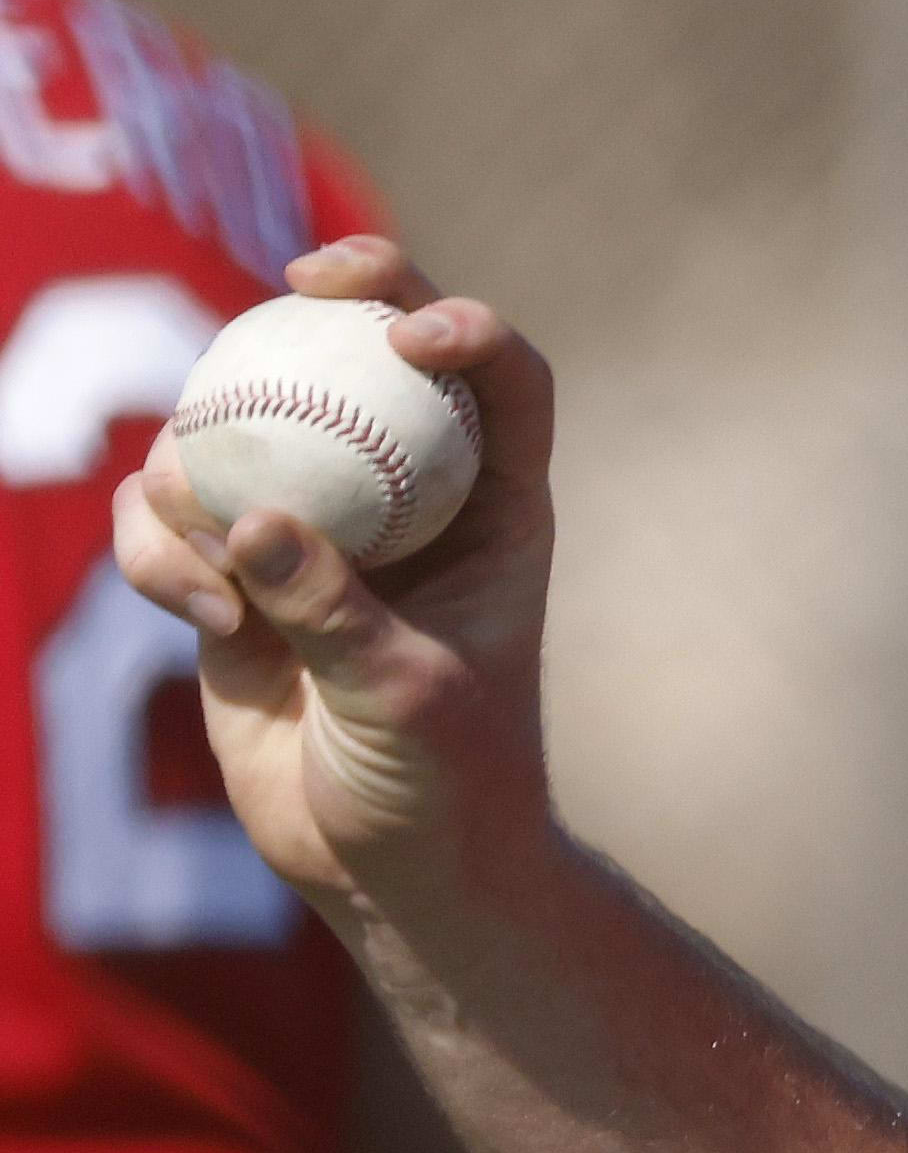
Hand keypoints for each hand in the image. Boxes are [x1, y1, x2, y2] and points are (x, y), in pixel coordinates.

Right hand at [110, 236, 560, 926]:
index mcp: (493, 513)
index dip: (468, 326)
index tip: (414, 332)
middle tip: (293, 283)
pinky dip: (161, 548)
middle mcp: (405, 502)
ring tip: (223, 578)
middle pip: (365, 361)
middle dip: (334, 299)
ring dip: (206, 469)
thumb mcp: (408, 700)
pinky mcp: (233, 579)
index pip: (500, 384)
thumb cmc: (446, 788)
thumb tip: (254, 521)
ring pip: (238, 434)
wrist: (393, 869)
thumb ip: (334, 611)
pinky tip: (199, 614)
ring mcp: (312, 533)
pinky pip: (170, 521)